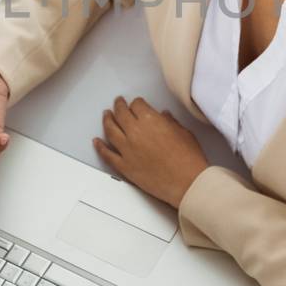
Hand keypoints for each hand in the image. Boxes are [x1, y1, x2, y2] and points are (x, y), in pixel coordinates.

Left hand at [92, 97, 209, 208]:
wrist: (187, 183)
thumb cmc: (188, 159)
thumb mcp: (183, 133)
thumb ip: (170, 122)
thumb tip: (164, 117)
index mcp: (150, 120)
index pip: (137, 105)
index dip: (136, 103)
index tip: (136, 104)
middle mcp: (135, 132)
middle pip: (121, 114)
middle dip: (119, 106)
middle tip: (117, 103)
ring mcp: (127, 150)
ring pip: (110, 130)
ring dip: (107, 120)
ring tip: (106, 115)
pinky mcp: (124, 166)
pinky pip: (107, 155)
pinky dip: (100, 147)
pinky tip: (97, 142)